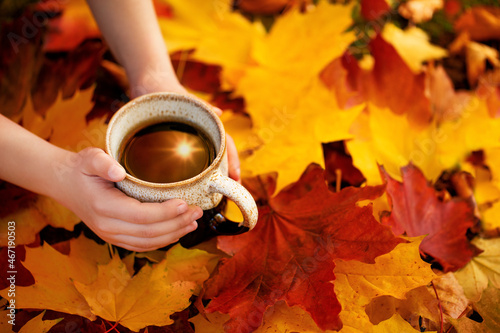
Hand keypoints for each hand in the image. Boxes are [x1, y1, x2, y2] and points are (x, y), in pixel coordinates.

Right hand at [55, 148, 202, 251]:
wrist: (64, 184)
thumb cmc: (81, 169)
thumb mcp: (89, 158)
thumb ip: (102, 162)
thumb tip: (119, 171)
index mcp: (104, 207)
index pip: (141, 216)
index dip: (165, 213)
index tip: (185, 203)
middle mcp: (107, 226)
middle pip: (149, 232)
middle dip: (177, 223)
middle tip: (197, 212)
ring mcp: (110, 235)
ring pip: (147, 242)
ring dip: (174, 234)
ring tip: (193, 223)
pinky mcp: (115, 238)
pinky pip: (141, 245)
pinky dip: (162, 241)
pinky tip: (177, 232)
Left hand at [130, 80, 240, 181]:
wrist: (149, 86)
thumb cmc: (169, 90)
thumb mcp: (185, 99)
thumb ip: (203, 106)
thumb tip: (220, 112)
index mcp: (208, 125)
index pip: (226, 144)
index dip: (233, 160)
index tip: (236, 177)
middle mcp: (202, 135)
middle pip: (220, 156)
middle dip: (227, 172)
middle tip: (232, 190)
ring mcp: (191, 141)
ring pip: (207, 160)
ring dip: (213, 174)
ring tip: (216, 193)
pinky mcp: (175, 146)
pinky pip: (189, 162)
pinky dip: (193, 174)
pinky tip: (192, 187)